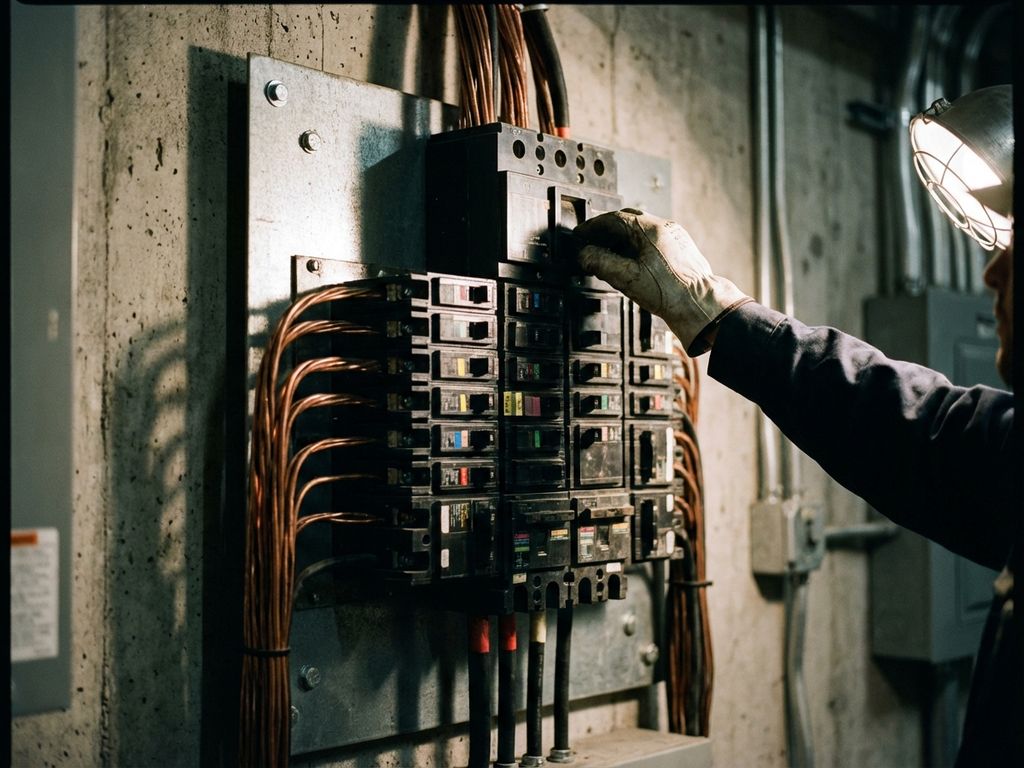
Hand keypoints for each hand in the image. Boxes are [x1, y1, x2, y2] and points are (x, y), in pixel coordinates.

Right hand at [574, 208, 751, 354]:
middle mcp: (664, 228)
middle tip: (590, 243)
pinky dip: (634, 248)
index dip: (593, 226)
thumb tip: (584, 254)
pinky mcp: (678, 250)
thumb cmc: (670, 293)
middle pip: (627, 221)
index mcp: (651, 229)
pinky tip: (627, 263)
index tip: (581, 234)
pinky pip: (650, 242)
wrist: (700, 306)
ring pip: (639, 232)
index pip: (614, 218)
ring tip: (605, 256)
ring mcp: (673, 238)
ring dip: (619, 241)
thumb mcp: (626, 278)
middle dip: (605, 232)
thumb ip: (601, 263)